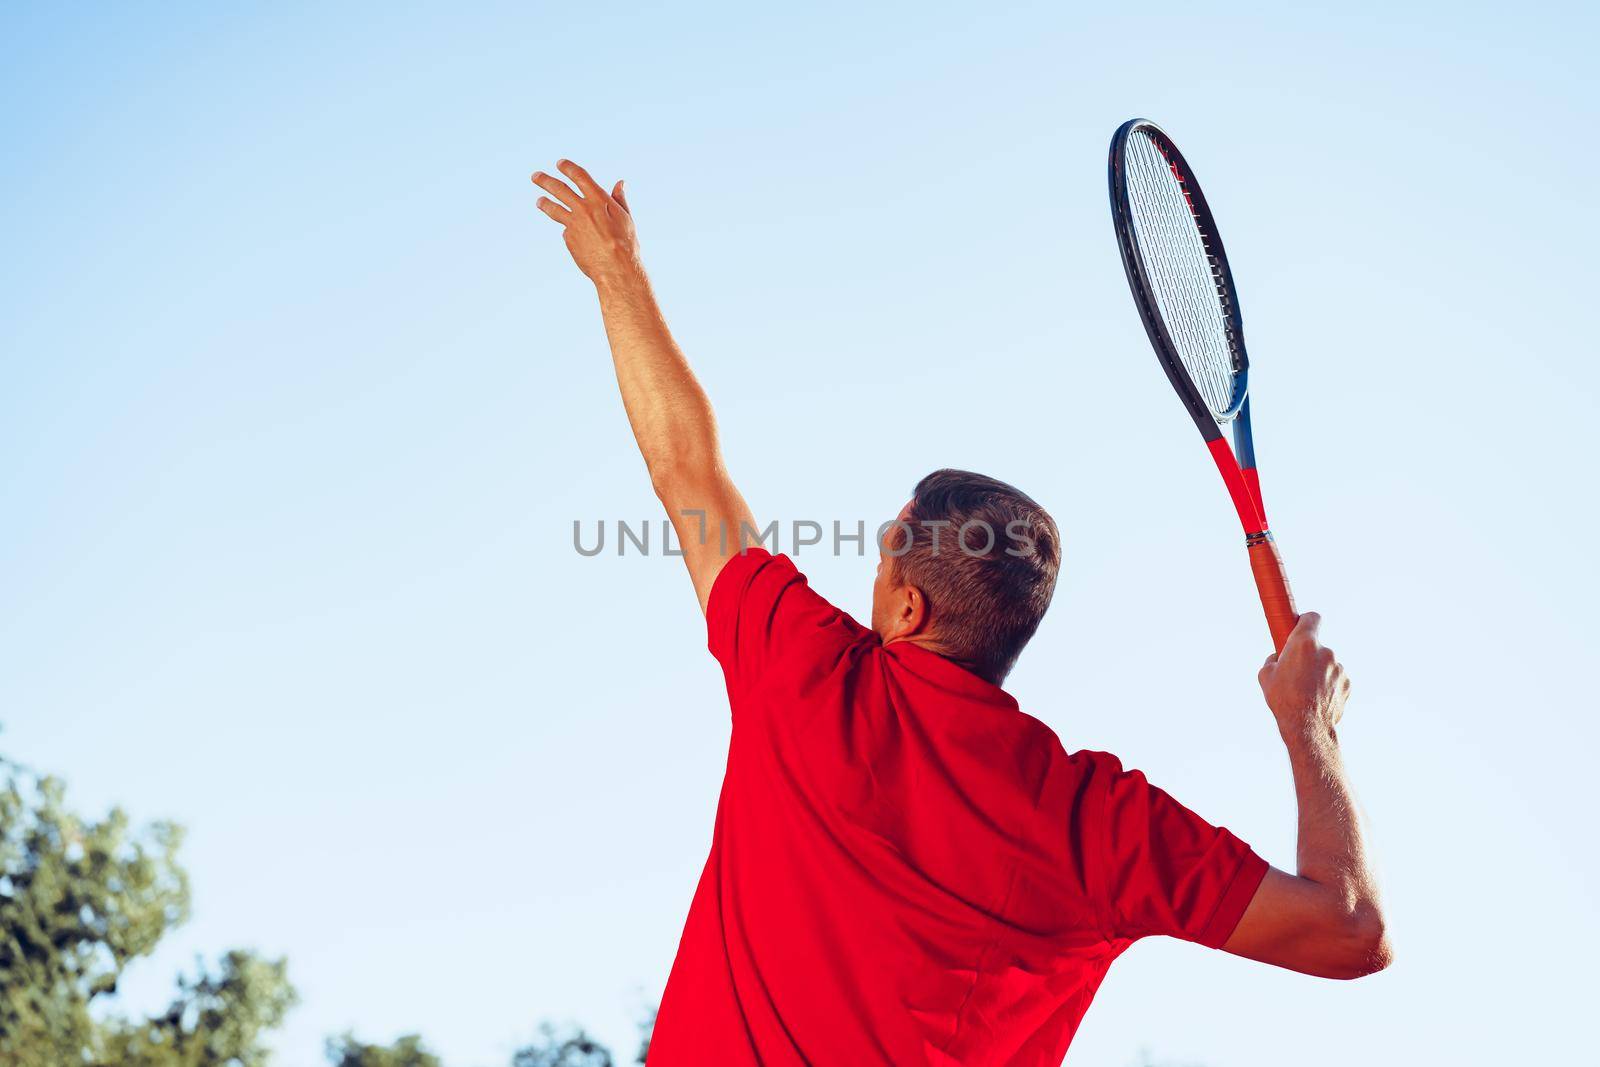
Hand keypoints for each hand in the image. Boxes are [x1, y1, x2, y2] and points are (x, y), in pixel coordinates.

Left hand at [532, 159, 640, 286]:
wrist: (616, 268)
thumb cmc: (626, 243)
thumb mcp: (625, 217)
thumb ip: (619, 199)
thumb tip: (620, 183)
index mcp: (599, 199)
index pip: (579, 176)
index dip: (568, 168)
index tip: (560, 164)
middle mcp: (583, 208)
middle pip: (559, 188)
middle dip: (545, 181)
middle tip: (535, 176)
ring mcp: (573, 224)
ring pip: (554, 208)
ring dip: (545, 203)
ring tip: (539, 201)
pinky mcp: (568, 239)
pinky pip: (567, 232)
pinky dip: (570, 232)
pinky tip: (576, 239)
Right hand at [1257, 612, 1349, 742]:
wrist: (1306, 726)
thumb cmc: (1283, 699)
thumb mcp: (1265, 675)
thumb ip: (1274, 658)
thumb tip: (1279, 656)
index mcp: (1304, 644)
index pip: (1312, 617)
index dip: (1305, 621)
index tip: (1299, 627)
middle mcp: (1326, 651)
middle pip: (1316, 645)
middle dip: (1307, 654)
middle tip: (1294, 671)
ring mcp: (1339, 667)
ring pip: (1326, 663)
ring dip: (1317, 671)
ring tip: (1304, 690)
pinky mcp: (1347, 683)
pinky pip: (1334, 678)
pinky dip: (1327, 684)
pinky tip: (1316, 698)